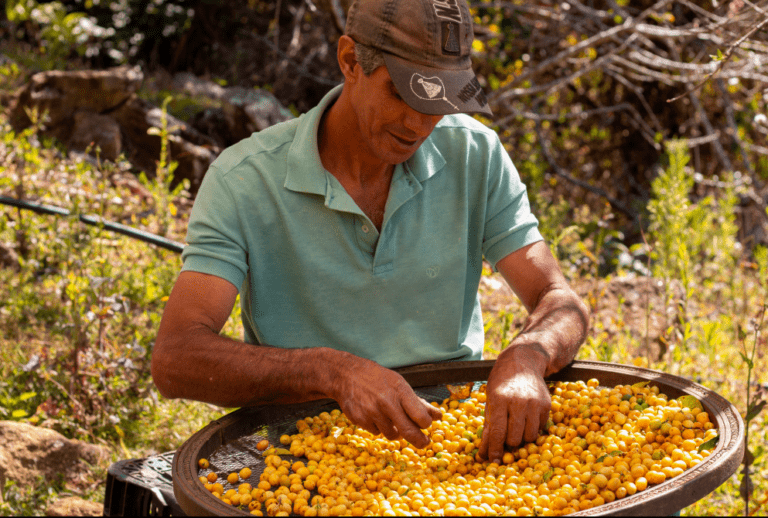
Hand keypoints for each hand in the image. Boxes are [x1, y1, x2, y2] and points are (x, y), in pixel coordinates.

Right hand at [330, 354, 441, 448]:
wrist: (347, 375)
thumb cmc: (378, 379)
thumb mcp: (400, 385)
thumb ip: (418, 402)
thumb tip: (439, 416)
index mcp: (400, 391)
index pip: (420, 416)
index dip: (426, 424)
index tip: (426, 425)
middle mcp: (387, 402)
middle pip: (409, 431)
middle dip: (419, 440)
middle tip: (424, 442)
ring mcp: (372, 412)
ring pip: (392, 435)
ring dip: (396, 431)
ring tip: (391, 418)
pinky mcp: (360, 420)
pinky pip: (376, 432)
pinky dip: (379, 427)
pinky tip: (374, 414)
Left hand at [478, 345, 550, 462]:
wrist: (522, 362)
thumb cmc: (501, 384)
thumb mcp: (489, 401)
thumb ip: (488, 428)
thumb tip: (483, 456)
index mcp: (499, 399)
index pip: (498, 432)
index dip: (496, 449)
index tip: (494, 460)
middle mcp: (518, 401)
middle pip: (515, 438)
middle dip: (509, 443)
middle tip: (506, 437)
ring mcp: (534, 403)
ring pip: (530, 437)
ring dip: (522, 438)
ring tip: (516, 427)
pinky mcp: (546, 405)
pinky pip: (540, 429)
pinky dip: (532, 429)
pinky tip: (526, 418)